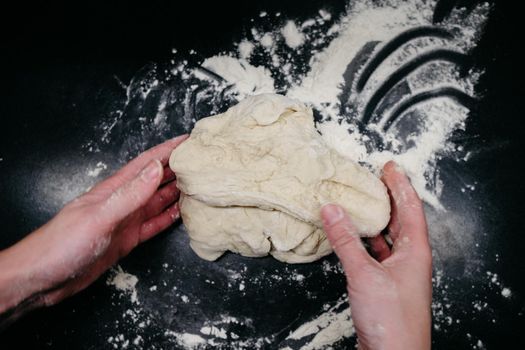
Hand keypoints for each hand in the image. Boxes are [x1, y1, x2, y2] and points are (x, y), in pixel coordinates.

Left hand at [0, 135, 187, 325]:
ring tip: (197, 184)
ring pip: (157, 202)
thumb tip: (156, 169)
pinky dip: (168, 218)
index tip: (188, 140)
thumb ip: (129, 194)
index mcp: (115, 190)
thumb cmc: (62, 244)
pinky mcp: (126, 240)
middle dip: (176, 168)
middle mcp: (122, 202)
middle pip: (155, 180)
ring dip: (176, 192)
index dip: (167, 150)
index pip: (146, 164)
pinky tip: (180, 213)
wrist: (42, 278)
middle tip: (200, 161)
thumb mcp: (100, 216)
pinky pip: (153, 225)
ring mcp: (124, 221)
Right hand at [320, 161, 431, 349]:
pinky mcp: (386, 285)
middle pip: (401, 219)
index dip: (400, 185)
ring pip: (388, 237)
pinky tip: (353, 236)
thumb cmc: (391, 319)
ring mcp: (399, 273)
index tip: (389, 166)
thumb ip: (346, 241)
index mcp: (415, 251)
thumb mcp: (365, 274)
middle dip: (389, 198)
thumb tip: (332, 210)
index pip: (410, 207)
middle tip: (375, 178)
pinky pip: (377, 253)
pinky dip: (365, 240)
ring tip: (362, 201)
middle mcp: (410, 259)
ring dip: (376, 219)